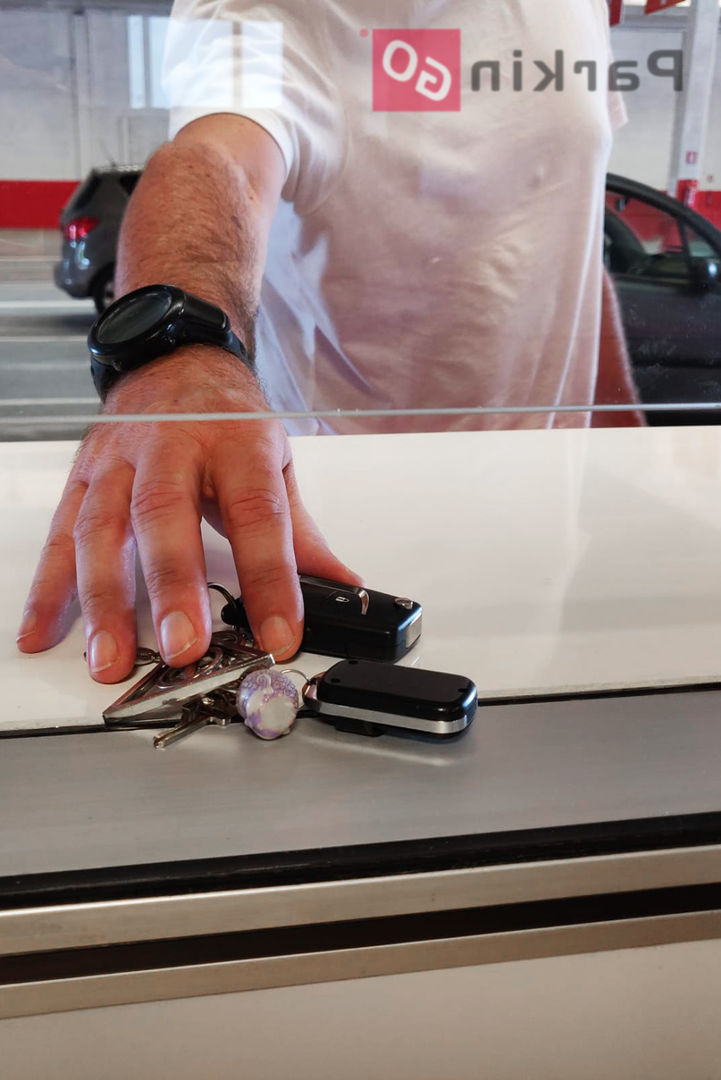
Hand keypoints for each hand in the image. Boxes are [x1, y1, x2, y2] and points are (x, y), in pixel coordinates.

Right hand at [17, 346, 360, 681]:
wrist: (177, 358)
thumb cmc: (227, 417)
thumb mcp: (275, 462)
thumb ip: (301, 533)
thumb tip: (341, 588)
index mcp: (234, 443)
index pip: (258, 515)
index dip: (270, 579)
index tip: (280, 634)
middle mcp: (171, 446)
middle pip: (165, 516)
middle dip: (172, 587)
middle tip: (184, 648)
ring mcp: (119, 460)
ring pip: (102, 529)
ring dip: (103, 600)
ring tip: (112, 659)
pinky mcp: (83, 477)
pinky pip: (61, 535)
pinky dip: (48, 588)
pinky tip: (43, 632)